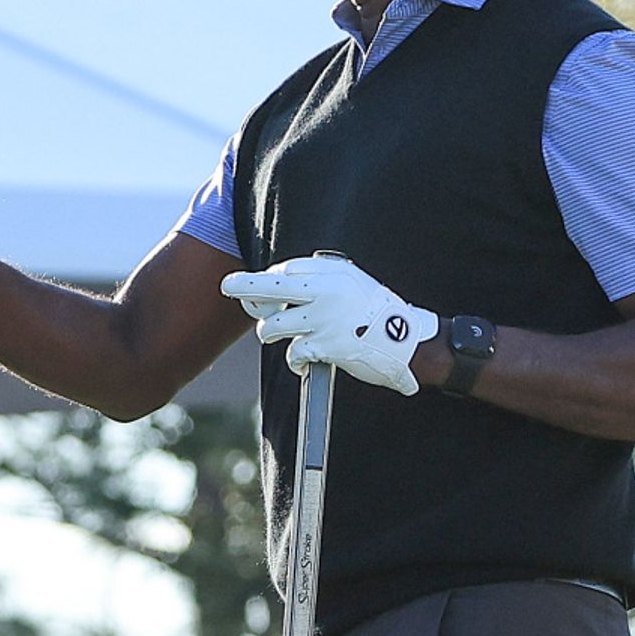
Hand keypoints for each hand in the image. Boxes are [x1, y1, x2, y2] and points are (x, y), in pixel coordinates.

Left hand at [219, 254, 435, 395]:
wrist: (407, 340)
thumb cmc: (375, 311)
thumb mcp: (350, 283)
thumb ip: (318, 281)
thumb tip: (279, 283)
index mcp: (329, 274)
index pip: (284, 272)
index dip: (266, 281)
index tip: (259, 290)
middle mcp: (322, 293)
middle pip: (269, 287)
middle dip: (243, 286)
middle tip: (226, 285)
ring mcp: (322, 319)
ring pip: (273, 327)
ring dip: (271, 335)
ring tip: (278, 338)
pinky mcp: (324, 346)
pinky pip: (293, 354)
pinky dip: (294, 361)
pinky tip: (302, 363)